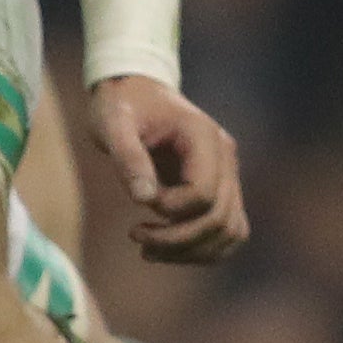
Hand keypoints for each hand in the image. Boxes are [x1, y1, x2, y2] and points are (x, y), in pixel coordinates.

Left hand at [87, 75, 246, 263]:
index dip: (171, 209)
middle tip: (136, 236)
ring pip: (230, 231)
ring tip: (148, 250)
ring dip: (191, 251)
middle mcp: (225, 157)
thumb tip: (144, 199)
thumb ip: (128, 157)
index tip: (139, 199)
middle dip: (177, 239)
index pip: (203, 193)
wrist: (135, 91)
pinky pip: (228, 229)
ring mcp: (228, 174)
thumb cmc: (121, 104)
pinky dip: (202, 248)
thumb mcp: (112, 123)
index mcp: (203, 136)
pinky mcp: (221, 189)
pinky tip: (166, 249)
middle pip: (219, 218)